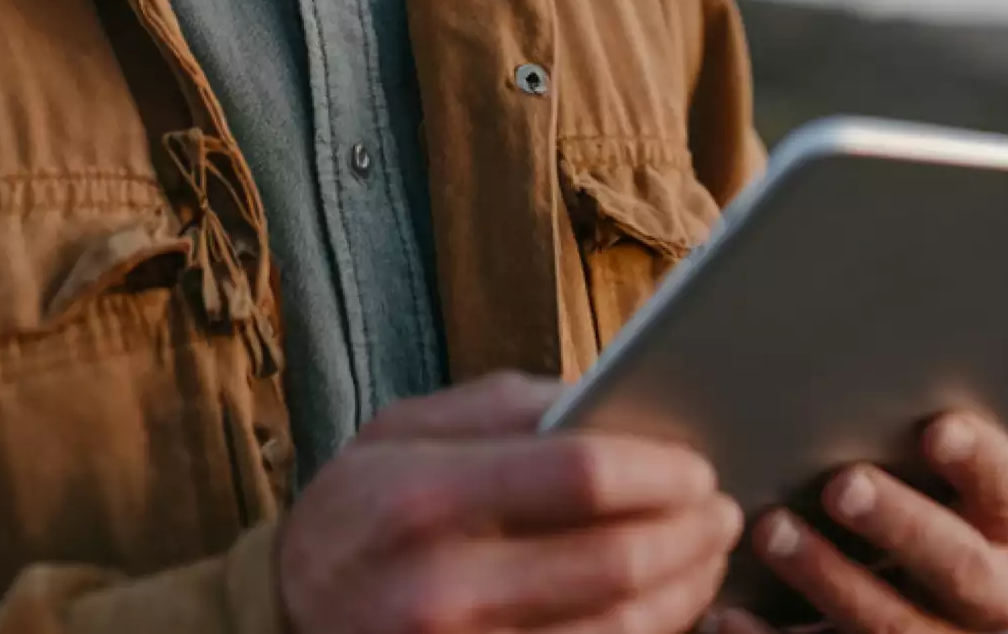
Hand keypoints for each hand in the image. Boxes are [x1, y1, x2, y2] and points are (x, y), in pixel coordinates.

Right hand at [278, 370, 745, 633]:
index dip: (657, 468)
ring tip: (707, 555)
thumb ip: (506, 407)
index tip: (696, 463)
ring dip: (684, 592)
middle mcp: (442, 586)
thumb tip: (612, 397)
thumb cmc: (360, 507)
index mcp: (424, 495)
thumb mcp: (404, 429)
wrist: (284, 610)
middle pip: (613, 562)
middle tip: (723, 510)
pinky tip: (663, 607)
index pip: (576, 474)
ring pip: (617, 632)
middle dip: (689, 534)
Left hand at [708, 410, 1007, 633]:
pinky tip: (729, 612)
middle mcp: (979, 590)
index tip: (935, 428)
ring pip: (895, 626)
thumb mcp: (882, 448)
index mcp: (992, 522)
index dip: (979, 461)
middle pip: (963, 567)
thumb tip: (825, 340)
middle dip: (902, 524)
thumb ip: (875, 415)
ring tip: (771, 530)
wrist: (854, 558)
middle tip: (841, 485)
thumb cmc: (858, 471)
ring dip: (832, 578)